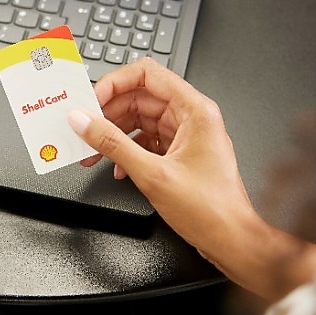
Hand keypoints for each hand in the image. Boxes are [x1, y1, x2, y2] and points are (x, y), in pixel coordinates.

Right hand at [69, 59, 315, 299]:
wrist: (231, 240)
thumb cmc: (210, 209)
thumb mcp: (152, 174)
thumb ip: (113, 144)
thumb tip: (85, 122)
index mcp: (193, 109)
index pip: (146, 74)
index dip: (114, 83)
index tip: (92, 99)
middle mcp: (191, 116)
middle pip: (140, 96)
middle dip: (108, 112)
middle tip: (84, 127)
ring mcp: (186, 134)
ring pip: (140, 119)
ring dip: (114, 134)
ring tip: (92, 150)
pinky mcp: (180, 152)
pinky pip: (146, 139)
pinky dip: (127, 150)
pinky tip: (116, 168)